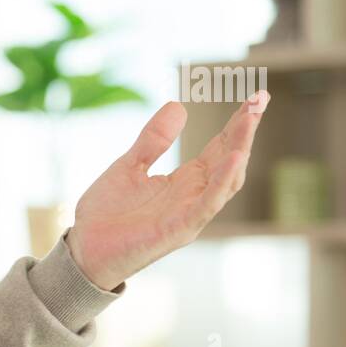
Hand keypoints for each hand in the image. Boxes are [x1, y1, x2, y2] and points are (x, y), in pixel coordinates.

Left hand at [65, 90, 269, 290]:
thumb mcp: (128, 166)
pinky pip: (207, 205)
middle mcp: (194, 197)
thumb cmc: (106, 214)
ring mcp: (190, 214)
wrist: (84, 249)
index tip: (255, 97)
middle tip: (261, 97)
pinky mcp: (179, 229)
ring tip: (251, 117)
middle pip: (229, 160)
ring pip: (226, 180)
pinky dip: (222, 182)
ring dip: (240, 148)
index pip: (219, 149)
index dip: (237, 124)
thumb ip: (152, 141)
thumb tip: (179, 106)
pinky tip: (234, 158)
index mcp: (184, 182)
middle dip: (245, 130)